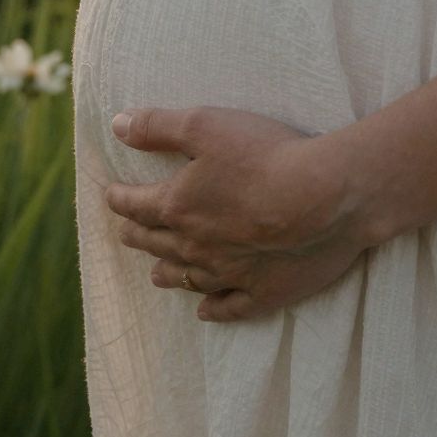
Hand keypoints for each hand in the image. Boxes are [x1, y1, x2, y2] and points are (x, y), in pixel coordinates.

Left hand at [104, 106, 370, 323]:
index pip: (136, 205)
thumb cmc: (264, 155)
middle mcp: (196, 247)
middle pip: (156, 243)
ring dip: (167, 273)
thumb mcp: (204, 125)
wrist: (326, 197)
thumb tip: (117, 125)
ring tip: (155, 275)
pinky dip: (212, 309)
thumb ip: (157, 126)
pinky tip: (204, 311)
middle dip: (138, 235)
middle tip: (126, 233)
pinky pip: (229, 308)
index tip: (110, 196)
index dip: (119, 199)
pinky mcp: (264, 293)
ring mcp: (229, 275)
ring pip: (187, 278)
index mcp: (177, 207)